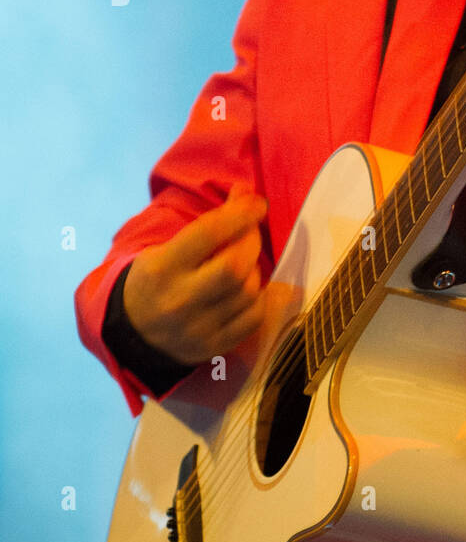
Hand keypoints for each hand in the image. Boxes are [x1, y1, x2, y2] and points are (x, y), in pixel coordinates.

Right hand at [123, 181, 268, 365]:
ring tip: (244, 260)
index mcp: (162, 268)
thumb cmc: (154, 280)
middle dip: (252, 239)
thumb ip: (205, 226)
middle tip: (251, 230)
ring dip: (254, 268)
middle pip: (234, 265)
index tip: (257, 202)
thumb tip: (246, 194)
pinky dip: (259, 297)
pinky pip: (254, 318)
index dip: (240, 213)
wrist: (131, 335)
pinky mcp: (214, 347)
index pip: (209, 233)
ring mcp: (198, 328)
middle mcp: (179, 300)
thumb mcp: (163, 249)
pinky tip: (248, 287)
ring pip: (248, 291)